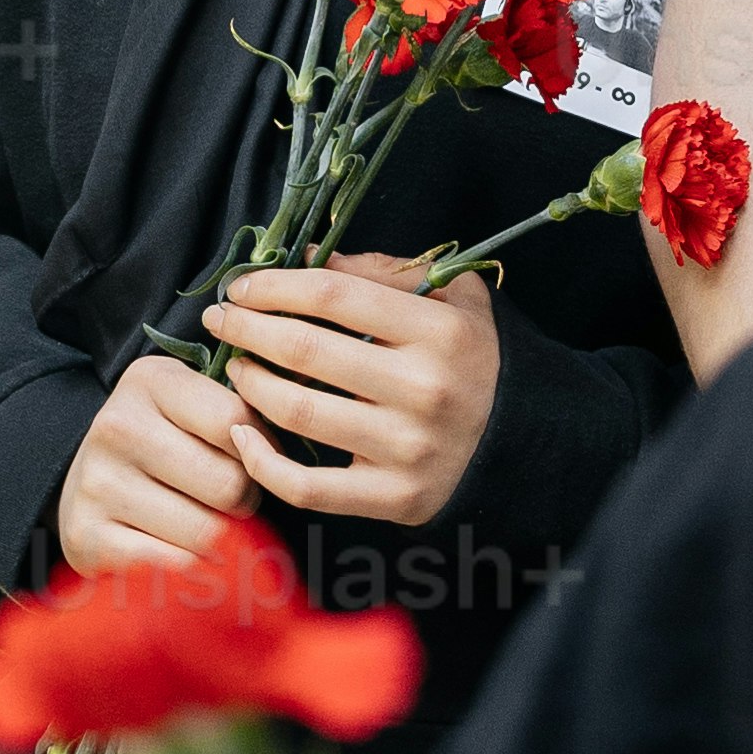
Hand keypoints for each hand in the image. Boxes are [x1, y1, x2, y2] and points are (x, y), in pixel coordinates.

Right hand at [58, 348, 255, 568]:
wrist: (84, 487)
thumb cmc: (160, 446)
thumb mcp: (192, 407)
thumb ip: (242, 413)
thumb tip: (281, 456)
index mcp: (149, 381)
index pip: (236, 423)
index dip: (259, 452)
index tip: (249, 459)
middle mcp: (117, 426)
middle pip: (228, 484)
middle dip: (243, 500)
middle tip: (227, 500)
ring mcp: (98, 483)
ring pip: (209, 532)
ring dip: (219, 538)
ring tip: (201, 522)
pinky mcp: (87, 536)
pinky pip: (177, 565)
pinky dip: (190, 568)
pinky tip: (177, 550)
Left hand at [212, 253, 499, 524]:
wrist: (532, 442)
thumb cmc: (477, 360)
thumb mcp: (453, 299)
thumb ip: (382, 273)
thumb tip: (301, 255)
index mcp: (439, 332)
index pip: (331, 297)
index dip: (274, 286)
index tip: (242, 285)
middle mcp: (424, 390)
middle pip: (305, 350)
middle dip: (247, 328)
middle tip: (220, 319)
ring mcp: (408, 449)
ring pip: (297, 412)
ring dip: (250, 383)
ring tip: (237, 366)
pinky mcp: (394, 498)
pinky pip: (307, 486)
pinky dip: (261, 460)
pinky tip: (240, 433)